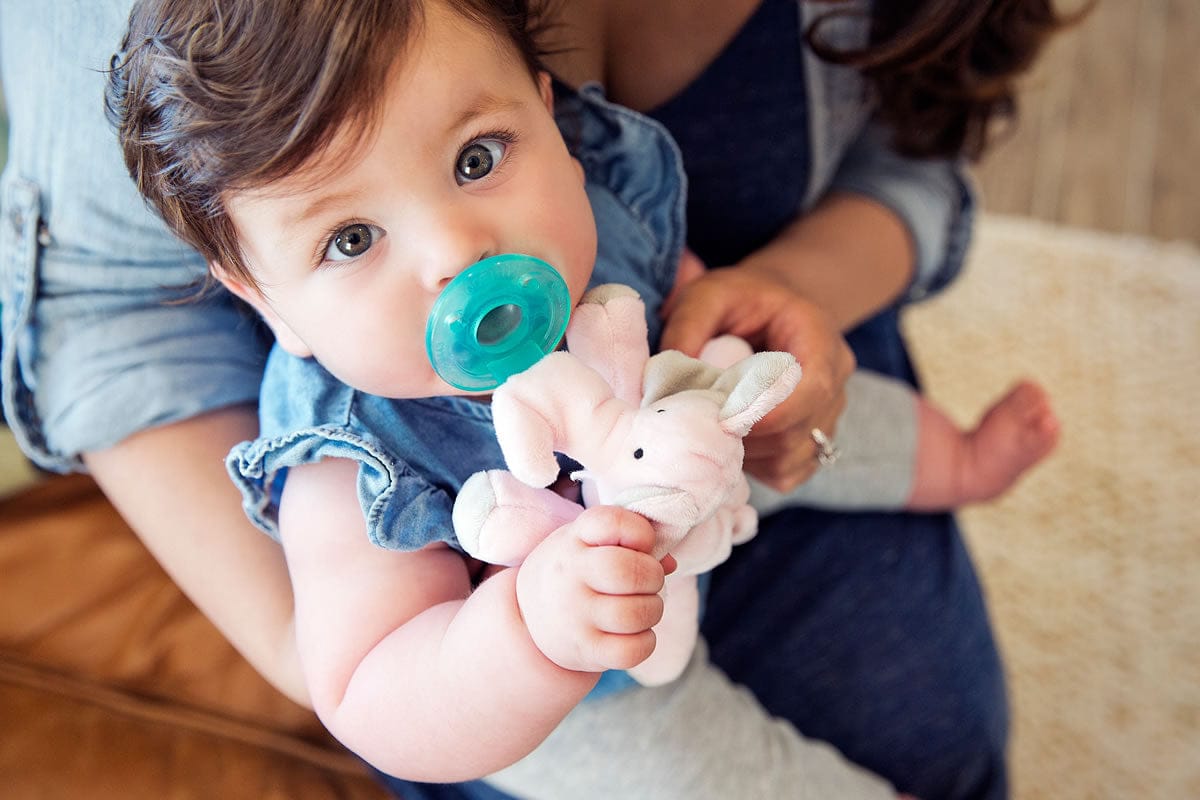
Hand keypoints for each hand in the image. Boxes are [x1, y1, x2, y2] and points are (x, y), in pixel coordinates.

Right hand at [516, 506, 667, 672]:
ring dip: (653, 610)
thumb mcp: (590, 543)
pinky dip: (646, 642)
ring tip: (644, 607)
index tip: (642, 543)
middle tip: (649, 581)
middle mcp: (570, 575)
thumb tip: (669, 563)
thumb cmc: (576, 571)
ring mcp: (574, 616)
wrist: (528, 615)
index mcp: (575, 539)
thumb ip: (631, 541)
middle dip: (653, 576)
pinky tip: (637, 633)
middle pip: (628, 572)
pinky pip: (631, 650)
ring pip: (635, 614)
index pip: (613, 522)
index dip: (641, 532)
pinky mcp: (584, 650)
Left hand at [661, 266, 854, 491]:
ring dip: (744, 453)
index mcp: (820, 339)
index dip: (766, 412)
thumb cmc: (739, 299)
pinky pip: (786, 474)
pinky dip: (753, 468)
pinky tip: (729, 442)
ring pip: (790, 458)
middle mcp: (835, 382)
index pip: (811, 388)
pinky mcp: (811, 444)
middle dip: (742, 435)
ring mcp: (827, 417)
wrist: (771, 309)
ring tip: (708, 428)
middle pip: (796, 430)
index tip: (719, 419)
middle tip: (695, 424)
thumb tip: (663, 376)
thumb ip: (688, 326)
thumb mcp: (708, 294)